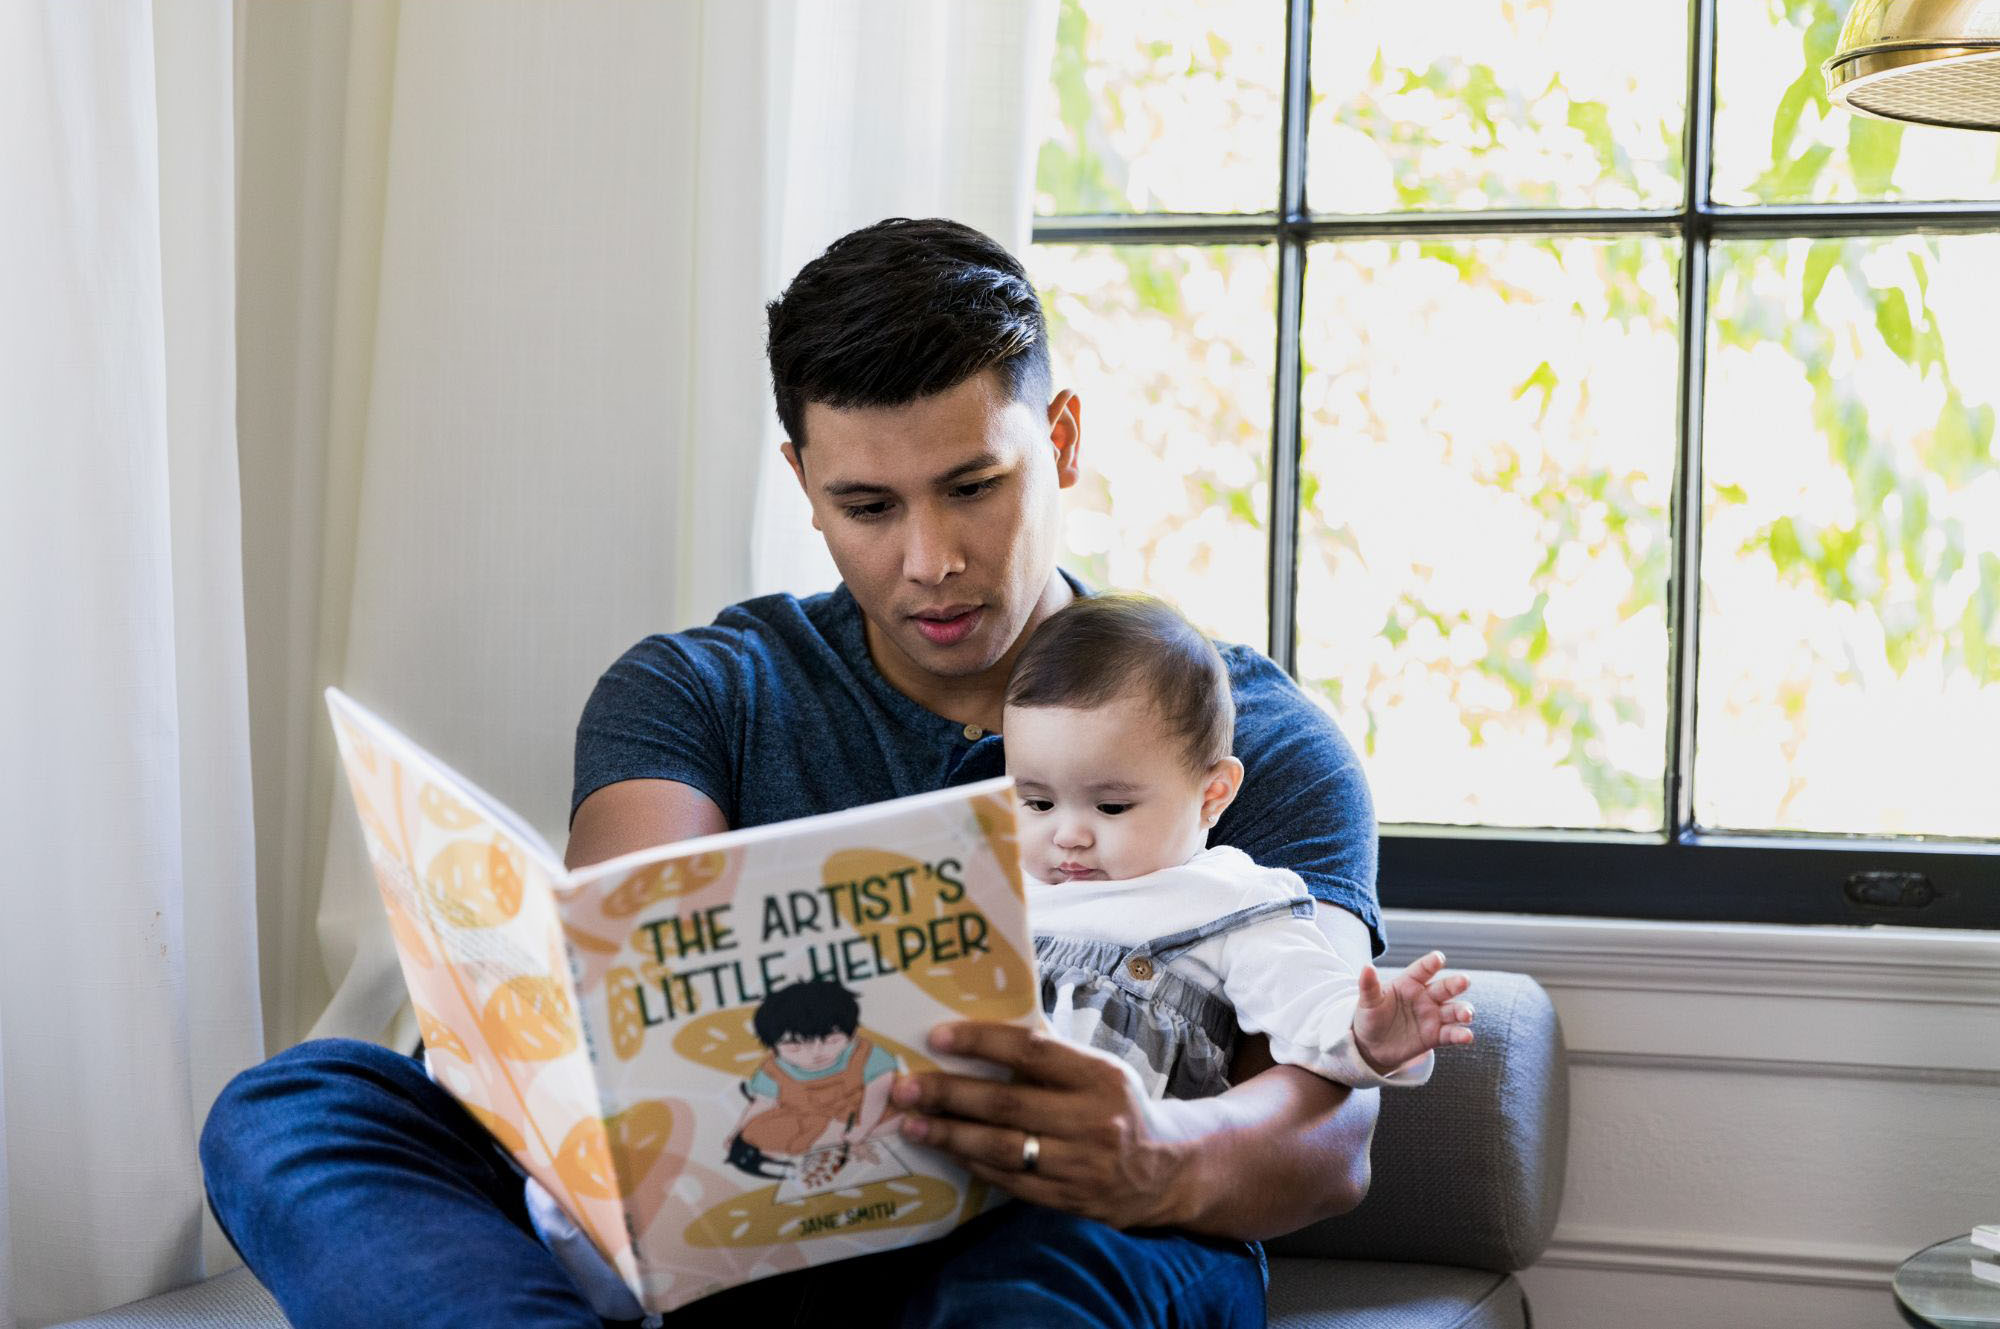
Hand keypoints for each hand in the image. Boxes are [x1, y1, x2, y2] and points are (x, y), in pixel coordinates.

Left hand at [890, 1022, 1188, 1228]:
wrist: (1167, 1169)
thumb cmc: (1118, 1108)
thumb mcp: (1100, 1072)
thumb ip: (1052, 1059)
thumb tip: (981, 1038)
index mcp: (1100, 1077)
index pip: (1032, 1052)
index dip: (982, 1043)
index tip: (937, 1038)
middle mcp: (1093, 1121)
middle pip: (1007, 1104)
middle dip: (948, 1094)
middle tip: (904, 1088)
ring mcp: (1082, 1166)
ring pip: (1002, 1149)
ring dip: (950, 1135)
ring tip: (912, 1124)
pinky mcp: (1071, 1201)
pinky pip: (1010, 1183)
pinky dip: (974, 1165)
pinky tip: (947, 1151)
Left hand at [1352, 950, 1473, 1074]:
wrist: (1372, 1045)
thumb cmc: (1370, 1017)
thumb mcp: (1367, 1002)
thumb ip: (1369, 985)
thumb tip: (1367, 967)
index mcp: (1409, 982)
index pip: (1423, 969)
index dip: (1431, 963)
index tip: (1439, 958)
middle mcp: (1426, 996)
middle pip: (1445, 987)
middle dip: (1456, 983)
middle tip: (1464, 981)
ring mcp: (1433, 1016)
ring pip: (1454, 1010)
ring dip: (1463, 1010)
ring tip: (1466, 1014)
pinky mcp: (1436, 1036)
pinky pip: (1451, 1034)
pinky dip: (1461, 1034)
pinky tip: (1467, 1036)